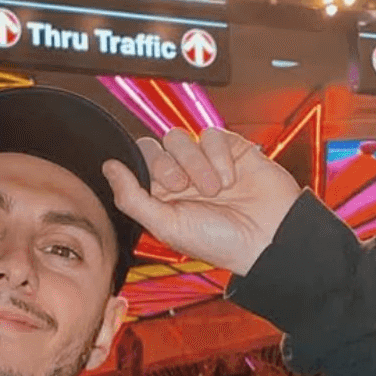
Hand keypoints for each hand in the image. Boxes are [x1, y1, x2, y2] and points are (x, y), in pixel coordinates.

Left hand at [102, 127, 301, 276]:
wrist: (267, 238)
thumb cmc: (219, 241)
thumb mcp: (167, 226)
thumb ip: (133, 197)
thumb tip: (108, 166)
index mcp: (161, 196)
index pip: (138, 162)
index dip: (146, 169)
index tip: (163, 189)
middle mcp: (180, 175)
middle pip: (156, 145)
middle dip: (168, 166)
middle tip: (185, 188)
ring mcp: (204, 161)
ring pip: (180, 136)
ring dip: (195, 163)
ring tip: (215, 190)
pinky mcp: (230, 148)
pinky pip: (211, 134)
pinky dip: (219, 157)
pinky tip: (231, 180)